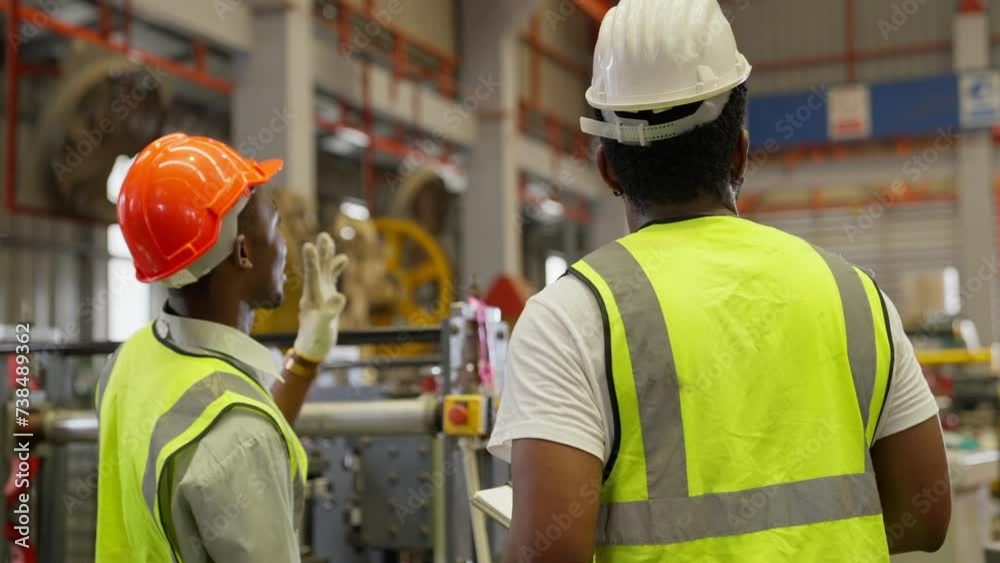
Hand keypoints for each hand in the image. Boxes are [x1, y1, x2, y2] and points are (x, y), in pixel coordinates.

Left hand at [293, 233, 348, 362]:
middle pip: (317, 269)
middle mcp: (314, 293)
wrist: (312, 348)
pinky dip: (336, 269)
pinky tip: (343, 259)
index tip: (308, 245)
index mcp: (311, 299)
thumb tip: (340, 295)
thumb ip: (330, 312)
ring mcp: (320, 294)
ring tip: (328, 239)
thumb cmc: (315, 340)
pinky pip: (331, 279)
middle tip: (323, 236)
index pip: (311, 277)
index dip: (311, 262)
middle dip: (320, 253)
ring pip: (323, 271)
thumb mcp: (322, 328)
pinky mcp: (327, 297)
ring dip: (326, 256)